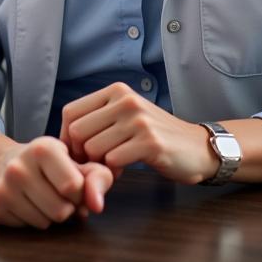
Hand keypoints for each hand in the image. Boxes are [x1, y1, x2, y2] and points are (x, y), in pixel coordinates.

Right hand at [0, 136, 115, 228]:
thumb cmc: (47, 167)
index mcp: (42, 148)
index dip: (79, 193)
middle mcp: (18, 166)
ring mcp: (3, 187)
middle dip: (65, 208)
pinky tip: (24, 204)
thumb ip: (98, 178)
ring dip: (48, 216)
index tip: (71, 185)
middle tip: (55, 194)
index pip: (74, 187)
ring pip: (44, 223)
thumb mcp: (75, 163)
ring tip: (39, 198)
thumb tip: (97, 205)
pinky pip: (26, 228)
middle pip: (61, 211)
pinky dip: (30, 220)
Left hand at [60, 82, 217, 183]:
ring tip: (113, 165)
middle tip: (94, 164)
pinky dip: (114, 170)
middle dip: (81, 154)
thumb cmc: (153, 136)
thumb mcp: (124, 116)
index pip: (70, 112)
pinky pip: (113, 160)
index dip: (67, 137)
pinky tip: (124, 170)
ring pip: (93, 147)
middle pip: (77, 132)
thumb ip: (97, 119)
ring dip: (99, 164)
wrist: (198, 148)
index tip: (76, 153)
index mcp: (115, 91)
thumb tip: (62, 140)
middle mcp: (125, 100)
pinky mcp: (150, 142)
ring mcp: (138, 120)